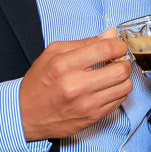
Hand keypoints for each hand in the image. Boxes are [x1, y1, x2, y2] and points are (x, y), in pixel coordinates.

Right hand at [19, 29, 133, 141]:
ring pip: (125, 86)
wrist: (25, 113)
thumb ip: (84, 42)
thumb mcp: (53, 53)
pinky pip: (119, 100)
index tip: (117, 46)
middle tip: (117, 61)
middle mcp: (75, 86)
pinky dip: (117, 91)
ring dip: (123, 78)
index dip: (119, 45)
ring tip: (112, 74)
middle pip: (120, 70)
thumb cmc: (39, 81)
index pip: (106, 49)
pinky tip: (106, 87)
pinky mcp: (92, 118)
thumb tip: (111, 34)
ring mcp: (86, 104)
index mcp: (64, 65)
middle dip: (123, 62)